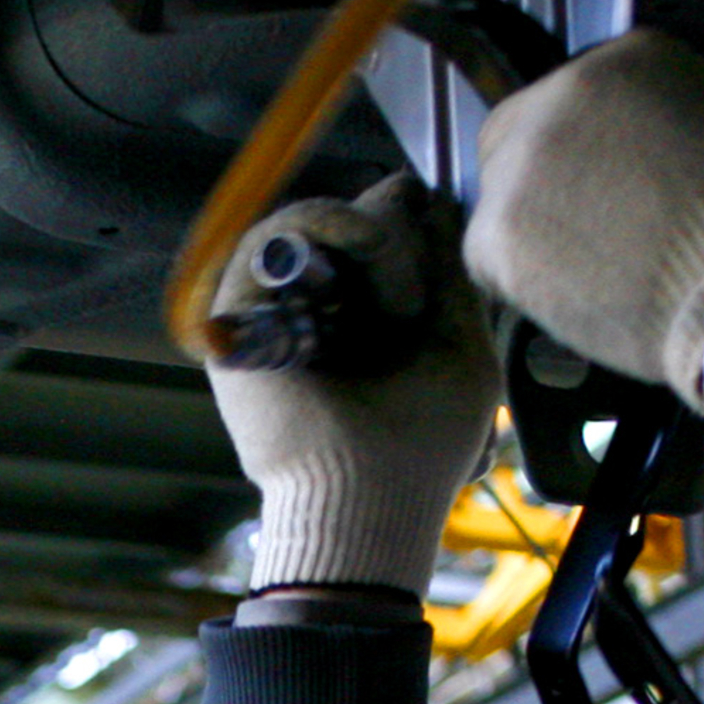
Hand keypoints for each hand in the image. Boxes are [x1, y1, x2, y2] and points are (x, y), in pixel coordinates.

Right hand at [206, 173, 499, 606]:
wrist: (365, 503)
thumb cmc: (420, 449)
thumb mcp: (462, 350)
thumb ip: (453, 277)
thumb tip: (437, 201)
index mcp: (369, 325)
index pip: (386, 240)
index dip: (416, 224)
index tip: (442, 222)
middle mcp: (321, 314)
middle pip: (355, 223)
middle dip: (400, 234)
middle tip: (421, 289)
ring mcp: (280, 312)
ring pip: (324, 221)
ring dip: (376, 241)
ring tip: (399, 305)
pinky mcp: (242, 311)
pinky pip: (281, 228)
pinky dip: (330, 222)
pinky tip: (366, 244)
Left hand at [465, 31, 703, 396]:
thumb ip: (655, 106)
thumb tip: (620, 130)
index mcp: (627, 58)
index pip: (567, 93)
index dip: (577, 145)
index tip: (594, 179)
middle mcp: (565, 92)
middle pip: (514, 133)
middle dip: (537, 178)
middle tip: (579, 227)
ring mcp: (525, 157)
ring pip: (498, 193)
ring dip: (529, 229)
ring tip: (589, 265)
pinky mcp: (498, 226)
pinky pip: (485, 253)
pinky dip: (518, 278)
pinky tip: (572, 289)